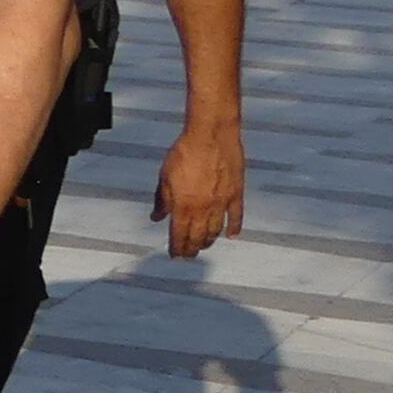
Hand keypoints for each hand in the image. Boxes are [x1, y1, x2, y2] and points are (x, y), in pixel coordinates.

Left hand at [153, 120, 245, 260]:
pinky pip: (236, 216)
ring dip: (209, 240)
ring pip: (216, 230)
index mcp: (183, 206)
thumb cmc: (184, 153)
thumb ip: (161, 201)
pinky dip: (234, 228)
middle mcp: (203, 209)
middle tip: (189, 255)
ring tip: (204, 246)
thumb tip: (156, 217)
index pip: (179, 234)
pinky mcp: (236, 193)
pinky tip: (232, 236)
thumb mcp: (165, 178)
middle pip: (198, 236)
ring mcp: (222, 202)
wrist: (210, 136)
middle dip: (192, 248)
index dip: (177, 247)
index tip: (175, 255)